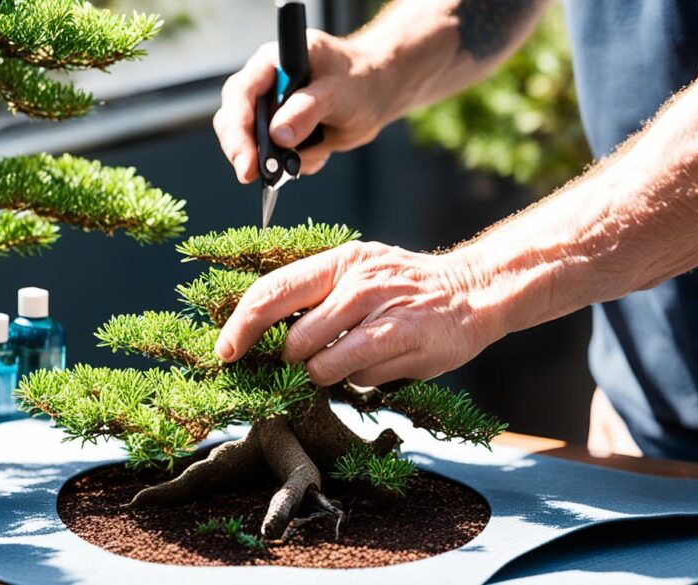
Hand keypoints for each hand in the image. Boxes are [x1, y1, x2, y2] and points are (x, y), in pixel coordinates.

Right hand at [213, 30, 393, 183]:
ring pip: (253, 145)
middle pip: (236, 122)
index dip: (237, 129)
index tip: (246, 161)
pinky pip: (275, 159)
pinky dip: (294, 166)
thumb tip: (277, 136)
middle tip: (262, 176)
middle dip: (248, 153)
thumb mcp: (337, 92)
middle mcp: (265, 86)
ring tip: (313, 157)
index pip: (240, 95)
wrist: (377, 94)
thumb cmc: (360, 80)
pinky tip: (318, 155)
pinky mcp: (281, 134)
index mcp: (271, 64)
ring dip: (277, 162)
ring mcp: (271, 112)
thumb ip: (306, 111)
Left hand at [214, 241, 506, 386]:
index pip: (273, 291)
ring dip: (323, 373)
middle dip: (291, 360)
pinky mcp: (405, 341)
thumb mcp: (357, 270)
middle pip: (293, 340)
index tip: (225, 351)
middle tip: (307, 358)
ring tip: (348, 357)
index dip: (241, 325)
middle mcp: (357, 282)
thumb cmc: (403, 286)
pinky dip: (356, 379)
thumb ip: (314, 293)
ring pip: (321, 365)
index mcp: (339, 261)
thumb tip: (259, 327)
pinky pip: (356, 377)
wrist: (472, 289)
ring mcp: (382, 312)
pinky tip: (377, 362)